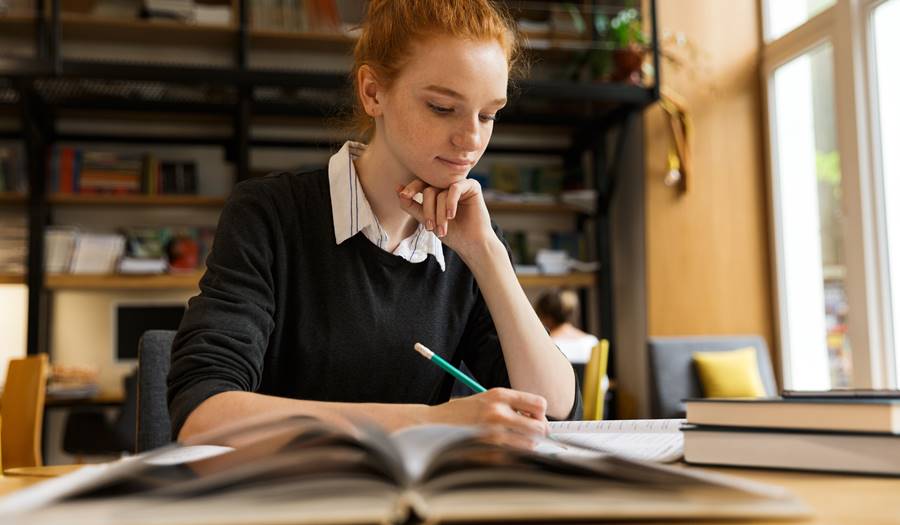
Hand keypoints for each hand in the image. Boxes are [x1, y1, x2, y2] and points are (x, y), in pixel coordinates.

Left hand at [396, 178, 495, 259]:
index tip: (404, 195)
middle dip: (427, 210)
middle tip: (429, 227)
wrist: (471, 244)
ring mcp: (460, 184)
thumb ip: (412, 205)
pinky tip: (451, 216)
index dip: (411, 189)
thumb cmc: (452, 233)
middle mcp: (447, 185)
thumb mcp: (427, 220)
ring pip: (440, 193)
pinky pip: (454, 188)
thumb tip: (397, 190)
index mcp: (437, 190)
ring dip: (439, 214)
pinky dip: (450, 203)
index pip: (420, 184)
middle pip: (428, 189)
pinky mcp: (472, 186)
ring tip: (442, 229)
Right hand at [428, 388, 548, 448]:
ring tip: (513, 443)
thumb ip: (509, 405)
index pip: (539, 404)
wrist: (431, 425)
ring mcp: (493, 435)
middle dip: (537, 432)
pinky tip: (502, 451)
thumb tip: (536, 417)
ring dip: (526, 446)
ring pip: (529, 445)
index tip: (535, 418)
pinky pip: (514, 458)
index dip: (540, 413)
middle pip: (538, 427)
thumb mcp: (484, 398)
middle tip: (530, 435)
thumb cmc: (458, 413)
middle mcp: (498, 413)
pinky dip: (513, 457)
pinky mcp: (487, 453)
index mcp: (498, 395)